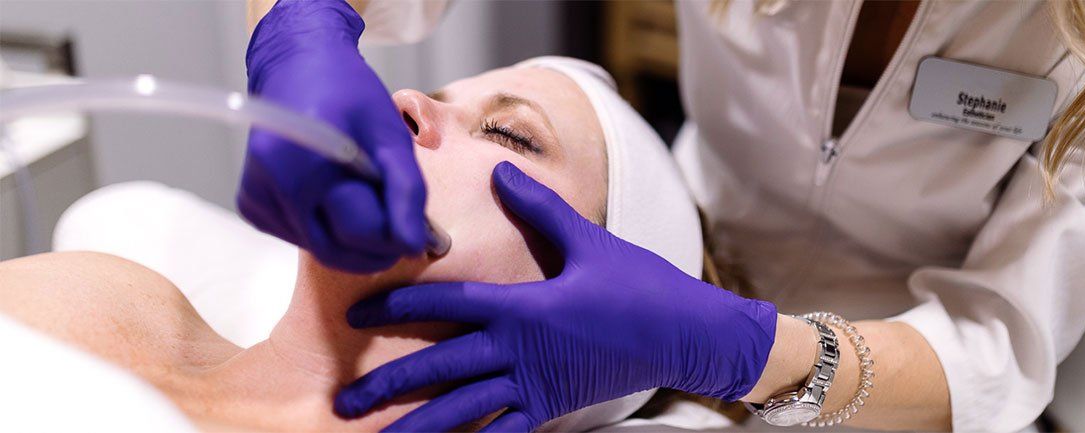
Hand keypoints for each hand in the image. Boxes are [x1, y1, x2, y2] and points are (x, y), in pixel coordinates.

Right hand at [238, 0, 427, 272]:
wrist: (298, 65)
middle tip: (397, 220)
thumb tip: (413, 247)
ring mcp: (255, 199)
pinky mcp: (251, 206)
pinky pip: (301, 237)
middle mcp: (269, 186)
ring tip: (360, 188)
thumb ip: (406, 193)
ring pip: (319, 247)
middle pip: (334, 250)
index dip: (394, 237)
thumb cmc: (350, 95)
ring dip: (350, 233)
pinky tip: (333, 192)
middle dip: (373, 245)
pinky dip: (325, 226)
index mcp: (302, 165)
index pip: (357, 234)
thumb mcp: (390, 137)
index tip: (416, 226)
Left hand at [333, 162, 777, 431]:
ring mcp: (535, 384)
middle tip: (342, 401)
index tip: (356, 316)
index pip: (446, 305)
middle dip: (388, 385)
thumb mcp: (587, 240)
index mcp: (522, 306)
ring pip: (465, 411)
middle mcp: (519, 350)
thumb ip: (538, 208)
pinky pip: (504, 431)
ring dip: (418, 427)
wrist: (685, 333)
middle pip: (441, 369)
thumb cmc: (638, 284)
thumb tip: (501, 170)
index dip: (398, 307)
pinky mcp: (553, 407)